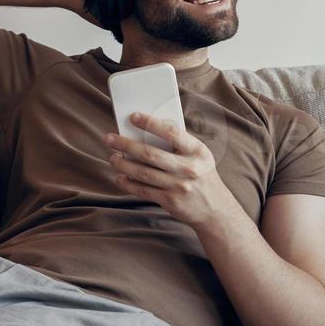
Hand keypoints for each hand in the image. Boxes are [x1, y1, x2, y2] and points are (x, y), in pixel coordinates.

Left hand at [103, 112, 235, 228]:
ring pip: (143, 173)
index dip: (150, 123)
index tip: (133, 117)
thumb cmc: (202, 175)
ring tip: (112, 157)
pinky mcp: (170, 201)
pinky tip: (119, 177)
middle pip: (150, 154)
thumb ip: (179, 144)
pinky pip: (143, 190)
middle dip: (126, 145)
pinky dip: (128, 183)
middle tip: (109, 139)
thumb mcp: (199, 156)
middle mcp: (188, 168)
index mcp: (197, 151)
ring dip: (122, 164)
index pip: (171, 132)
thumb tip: (147, 130)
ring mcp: (178, 186)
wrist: (215, 209)